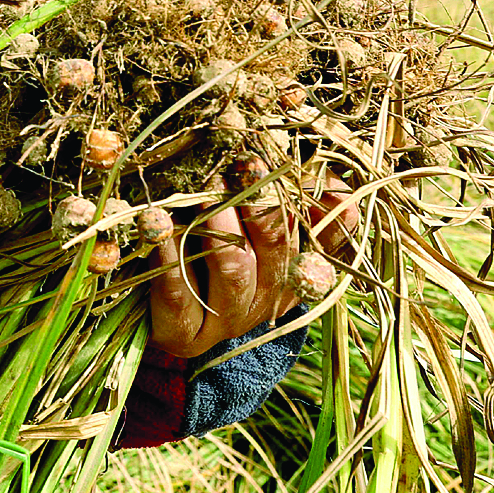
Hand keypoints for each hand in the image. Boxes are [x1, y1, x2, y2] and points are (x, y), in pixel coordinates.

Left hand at [146, 162, 358, 360]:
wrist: (149, 306)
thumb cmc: (203, 246)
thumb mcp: (248, 220)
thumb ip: (296, 200)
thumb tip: (344, 191)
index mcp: (291, 272)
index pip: (311, 232)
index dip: (297, 195)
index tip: (275, 158)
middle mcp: (266, 301)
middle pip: (275, 246)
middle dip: (258, 199)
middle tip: (240, 163)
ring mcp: (226, 322)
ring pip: (235, 270)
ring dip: (219, 226)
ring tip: (203, 191)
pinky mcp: (183, 334)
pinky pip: (179, 295)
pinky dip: (170, 257)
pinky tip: (157, 227)